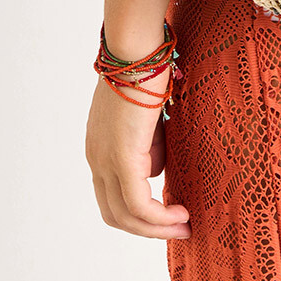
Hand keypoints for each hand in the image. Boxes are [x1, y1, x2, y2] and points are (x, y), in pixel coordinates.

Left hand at [85, 69, 192, 240]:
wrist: (136, 51)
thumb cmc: (146, 74)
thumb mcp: (147, 120)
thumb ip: (149, 147)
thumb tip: (157, 169)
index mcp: (99, 149)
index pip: (112, 197)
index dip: (140, 214)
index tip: (168, 216)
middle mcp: (95, 159)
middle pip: (115, 214)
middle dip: (148, 229)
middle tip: (179, 229)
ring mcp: (104, 159)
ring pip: (125, 215)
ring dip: (156, 228)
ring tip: (184, 225)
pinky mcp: (120, 157)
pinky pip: (137, 203)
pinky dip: (159, 217)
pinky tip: (180, 214)